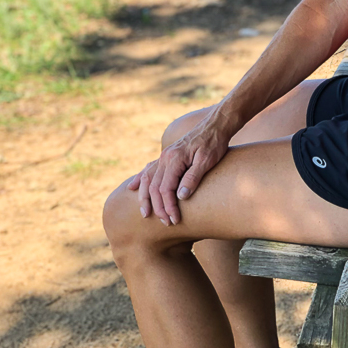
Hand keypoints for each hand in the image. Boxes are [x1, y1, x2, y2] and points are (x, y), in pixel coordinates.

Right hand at [126, 105, 233, 225]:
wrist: (215, 125)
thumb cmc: (214, 143)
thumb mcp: (207, 160)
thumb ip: (193, 177)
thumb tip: (180, 196)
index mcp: (174, 159)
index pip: (165, 189)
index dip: (169, 206)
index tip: (175, 219)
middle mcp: (165, 157)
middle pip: (154, 187)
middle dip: (158, 207)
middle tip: (166, 223)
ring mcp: (164, 156)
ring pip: (147, 179)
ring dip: (145, 198)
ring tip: (146, 213)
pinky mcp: (167, 156)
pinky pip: (149, 170)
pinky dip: (139, 180)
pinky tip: (132, 188)